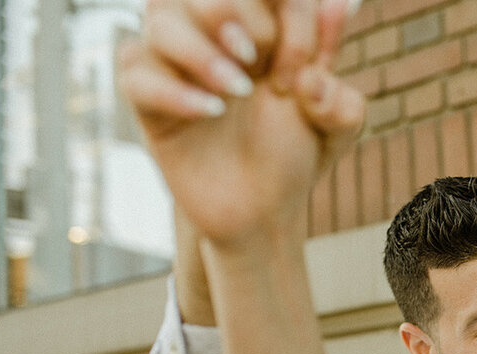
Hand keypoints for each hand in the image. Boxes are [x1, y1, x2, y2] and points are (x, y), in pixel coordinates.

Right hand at [118, 0, 362, 247]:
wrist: (262, 210)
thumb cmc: (295, 154)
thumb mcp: (337, 121)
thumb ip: (340, 61)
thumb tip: (342, 5)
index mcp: (261, 24)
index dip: (291, 16)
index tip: (303, 74)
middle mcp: (213, 32)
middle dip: (245, 21)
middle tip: (272, 78)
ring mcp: (175, 61)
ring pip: (161, 14)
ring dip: (202, 51)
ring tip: (238, 92)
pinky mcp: (147, 97)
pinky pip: (134, 67)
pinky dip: (172, 89)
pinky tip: (210, 113)